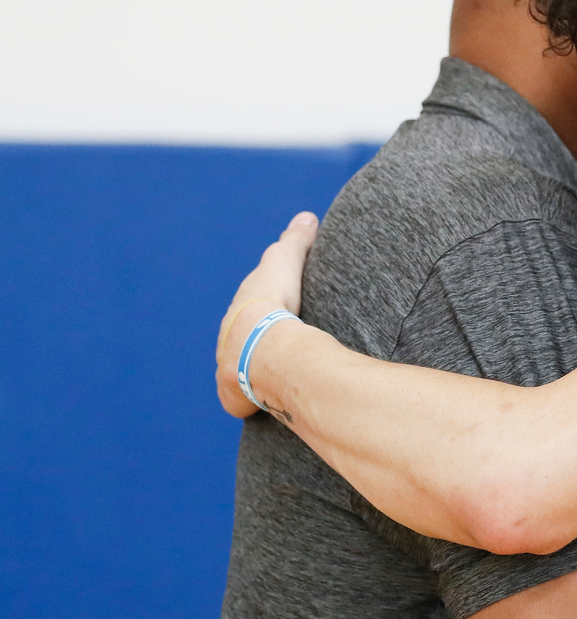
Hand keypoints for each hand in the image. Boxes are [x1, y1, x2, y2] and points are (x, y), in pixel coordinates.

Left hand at [215, 212, 319, 417]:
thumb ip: (296, 240)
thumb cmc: (272, 300)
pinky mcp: (234, 394)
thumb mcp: (285, 261)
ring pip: (238, 368)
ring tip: (273, 376)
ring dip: (251, 370)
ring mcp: (228, 368)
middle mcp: (228, 339)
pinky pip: (240, 397)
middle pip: (240, 339)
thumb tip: (307, 216)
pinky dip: (250, 399)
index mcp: (239, 309)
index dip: (261, 306)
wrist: (257, 342)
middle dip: (253, 341)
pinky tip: (262, 402)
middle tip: (275, 344)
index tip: (275, 308)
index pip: (248, 305)